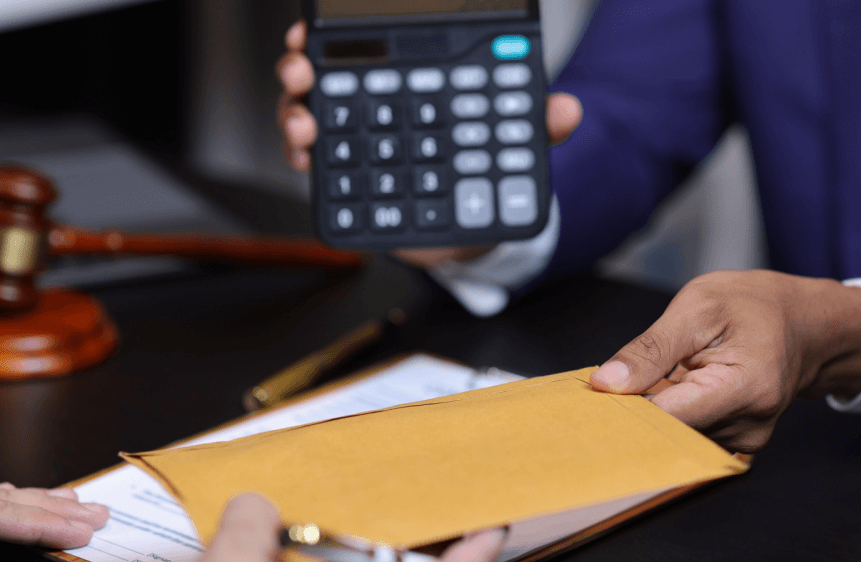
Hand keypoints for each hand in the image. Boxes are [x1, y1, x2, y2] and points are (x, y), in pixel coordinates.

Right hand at [276, 20, 582, 268]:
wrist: (475, 232)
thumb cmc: (486, 174)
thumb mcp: (515, 146)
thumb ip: (537, 127)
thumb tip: (565, 109)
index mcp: (409, 82)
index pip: (370, 45)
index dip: (338, 33)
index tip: (319, 30)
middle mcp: (373, 105)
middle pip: (323, 72)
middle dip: (302, 65)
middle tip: (302, 68)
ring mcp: (354, 141)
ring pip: (307, 113)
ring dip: (295, 113)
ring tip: (305, 124)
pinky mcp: (346, 180)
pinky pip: (312, 163)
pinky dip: (300, 158)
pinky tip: (305, 157)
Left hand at [590, 270, 860, 453]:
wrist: (805, 324)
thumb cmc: (754, 306)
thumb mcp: (697, 307)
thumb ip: (650, 349)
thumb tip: (606, 385)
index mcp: (744, 388)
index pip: (668, 420)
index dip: (624, 414)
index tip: (592, 404)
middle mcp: (748, 426)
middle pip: (669, 436)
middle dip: (635, 414)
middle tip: (612, 387)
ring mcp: (744, 441)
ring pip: (675, 438)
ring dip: (654, 414)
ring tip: (655, 378)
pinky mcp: (736, 444)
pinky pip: (689, 436)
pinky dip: (671, 416)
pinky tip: (670, 391)